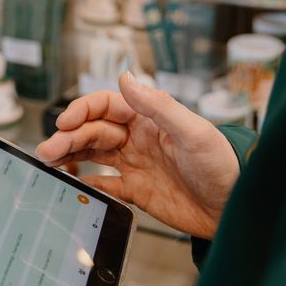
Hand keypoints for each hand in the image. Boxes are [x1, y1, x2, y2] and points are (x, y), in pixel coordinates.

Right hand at [36, 72, 240, 238]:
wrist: (238, 209)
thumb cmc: (223, 166)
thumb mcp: (193, 132)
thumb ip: (158, 105)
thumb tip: (124, 77)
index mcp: (150, 119)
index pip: (106, 106)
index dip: (82, 111)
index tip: (64, 123)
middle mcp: (139, 138)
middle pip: (94, 131)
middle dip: (68, 137)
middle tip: (47, 150)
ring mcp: (137, 164)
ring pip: (93, 154)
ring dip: (70, 155)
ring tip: (49, 162)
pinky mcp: (138, 192)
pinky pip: (105, 185)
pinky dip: (86, 183)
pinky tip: (71, 184)